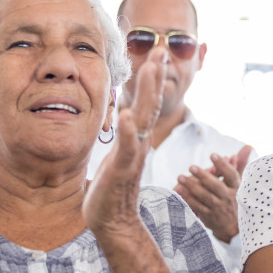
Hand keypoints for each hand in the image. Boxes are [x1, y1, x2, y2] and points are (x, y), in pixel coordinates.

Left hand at [85, 47, 164, 236]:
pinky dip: (127, 131)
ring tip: (151, 69)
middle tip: (161, 50)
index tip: (155, 55)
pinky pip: (127, 147)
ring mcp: (133, 155)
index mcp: (136, 139)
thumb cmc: (111, 190)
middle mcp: (139, 143)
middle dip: (155, 77)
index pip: (147, 104)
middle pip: (151, 104)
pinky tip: (126, 114)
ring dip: (148, 94)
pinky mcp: (123, 169)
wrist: (113, 222)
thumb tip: (122, 122)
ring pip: (143, 119)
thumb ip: (123, 138)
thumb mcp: (118, 156)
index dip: (152, 80)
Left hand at [175, 144, 252, 242]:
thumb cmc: (235, 199)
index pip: (231, 175)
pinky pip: (198, 207)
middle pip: (215, 186)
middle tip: (191, 166)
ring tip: (180, 177)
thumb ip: (239, 165)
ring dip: (192, 187)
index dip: (223, 165)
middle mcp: (229, 198)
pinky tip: (180, 191)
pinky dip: (188, 199)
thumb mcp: (239, 183)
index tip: (213, 155)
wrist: (233, 228)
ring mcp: (219, 209)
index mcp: (237, 188)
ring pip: (205, 196)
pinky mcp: (210, 217)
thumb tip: (247, 146)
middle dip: (203, 176)